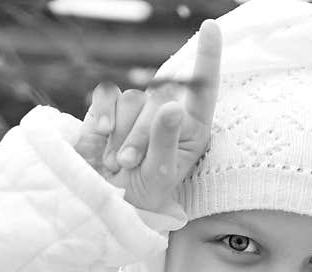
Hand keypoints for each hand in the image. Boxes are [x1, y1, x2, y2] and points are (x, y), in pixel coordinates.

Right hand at [74, 20, 221, 216]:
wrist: (106, 203)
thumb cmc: (143, 194)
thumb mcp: (160, 174)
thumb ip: (166, 140)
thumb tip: (172, 105)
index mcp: (192, 127)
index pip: (203, 87)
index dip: (207, 56)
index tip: (210, 28)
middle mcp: (167, 112)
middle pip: (158, 98)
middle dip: (142, 133)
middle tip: (131, 163)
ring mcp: (138, 109)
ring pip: (131, 98)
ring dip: (121, 133)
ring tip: (118, 162)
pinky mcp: (109, 109)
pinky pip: (106, 95)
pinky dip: (102, 115)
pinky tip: (100, 138)